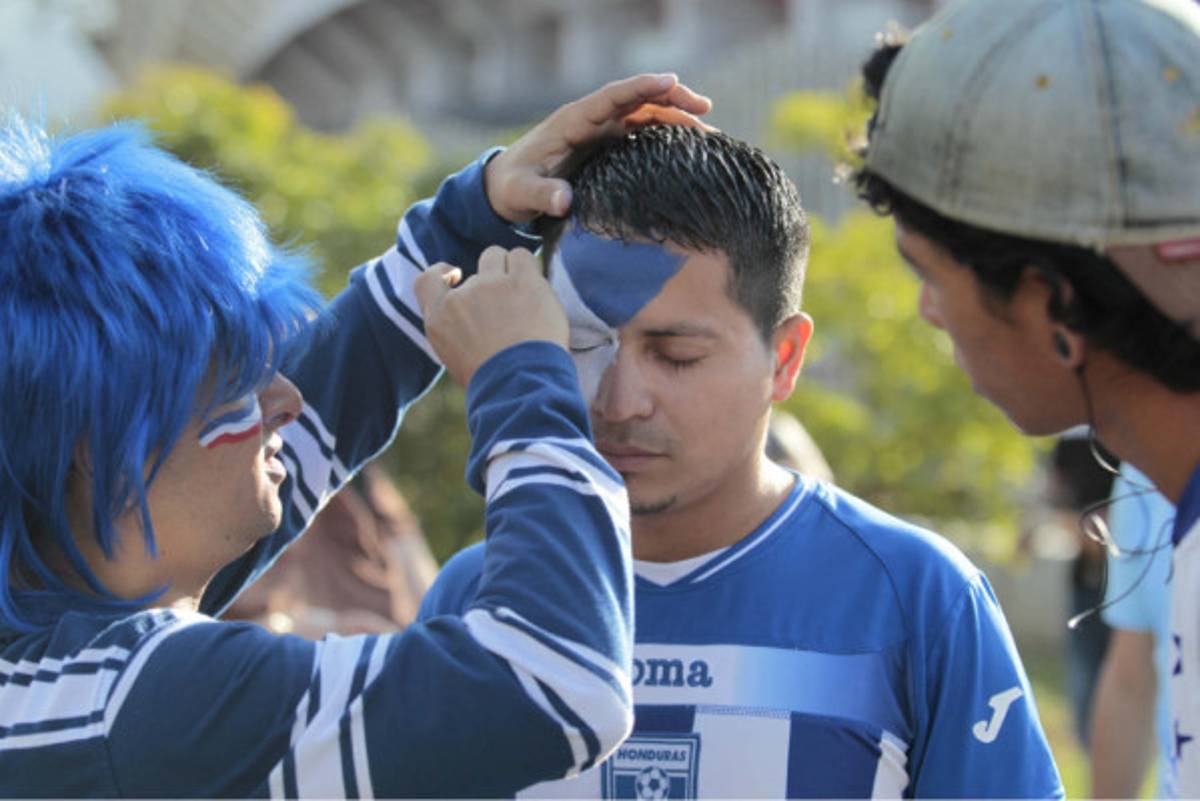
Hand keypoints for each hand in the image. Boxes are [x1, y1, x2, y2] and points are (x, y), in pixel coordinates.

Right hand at [414, 247, 567, 385]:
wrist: (520, 385)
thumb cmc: (495, 382)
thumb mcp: (460, 361)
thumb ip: (460, 332)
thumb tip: (474, 318)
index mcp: (440, 319)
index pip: (427, 280)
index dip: (442, 273)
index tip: (455, 275)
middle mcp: (461, 297)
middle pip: (476, 270)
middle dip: (491, 280)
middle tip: (508, 302)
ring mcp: (491, 285)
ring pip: (497, 255)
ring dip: (510, 269)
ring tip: (525, 294)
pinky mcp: (521, 280)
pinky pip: (521, 256)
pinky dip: (528, 268)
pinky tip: (536, 289)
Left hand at [486, 73, 712, 222]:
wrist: (504, 189)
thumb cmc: (511, 188)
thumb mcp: (521, 193)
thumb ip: (541, 194)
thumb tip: (564, 200)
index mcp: (572, 121)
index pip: (612, 97)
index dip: (641, 87)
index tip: (670, 80)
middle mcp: (591, 120)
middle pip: (637, 99)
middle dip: (671, 97)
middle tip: (705, 108)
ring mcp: (601, 131)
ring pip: (644, 114)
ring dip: (675, 116)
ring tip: (709, 131)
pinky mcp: (607, 145)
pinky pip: (641, 132)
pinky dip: (666, 134)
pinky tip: (689, 146)